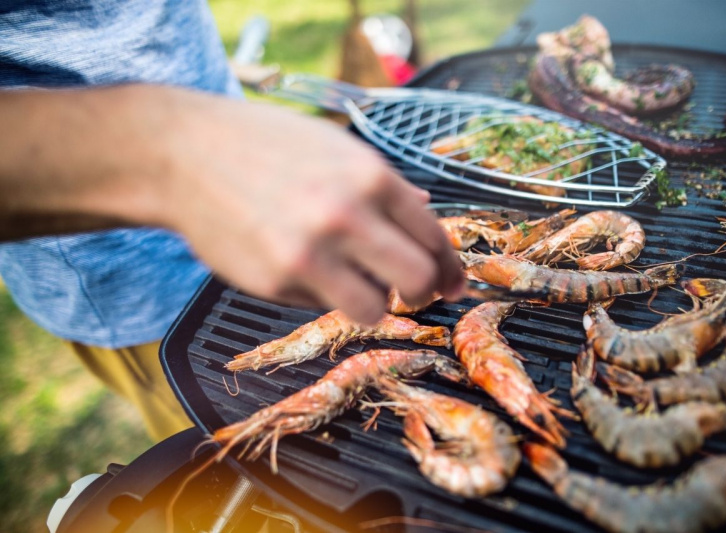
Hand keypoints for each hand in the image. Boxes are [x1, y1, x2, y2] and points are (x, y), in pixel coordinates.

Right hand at [151, 88, 463, 322]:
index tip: (451, 283)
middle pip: (418, 279)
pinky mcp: (276, 281)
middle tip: (411, 291)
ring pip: (375, 308)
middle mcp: (347, 216)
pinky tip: (301, 266)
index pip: (433, 236)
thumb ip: (385, 185)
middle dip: (422, 291)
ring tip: (353, 281)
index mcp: (371, 177)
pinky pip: (321, 305)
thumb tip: (427, 210)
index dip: (449, 266)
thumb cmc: (266, 146)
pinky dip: (322, 294)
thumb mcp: (336, 148)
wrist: (186, 154)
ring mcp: (311, 253)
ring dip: (372, 301)